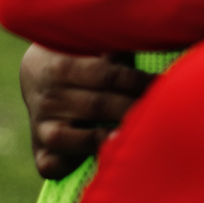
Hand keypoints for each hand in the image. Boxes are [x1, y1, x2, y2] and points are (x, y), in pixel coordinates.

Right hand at [19, 44, 153, 178]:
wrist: (36, 74)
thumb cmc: (81, 56)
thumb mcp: (92, 44)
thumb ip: (117, 46)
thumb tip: (155, 36)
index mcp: (61, 66)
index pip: (109, 75)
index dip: (141, 81)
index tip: (167, 84)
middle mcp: (48, 98)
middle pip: (99, 105)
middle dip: (133, 108)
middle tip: (161, 110)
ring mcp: (41, 126)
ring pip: (73, 138)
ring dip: (104, 139)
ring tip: (131, 136)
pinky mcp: (40, 152)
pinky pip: (52, 166)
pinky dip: (71, 166)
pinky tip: (100, 160)